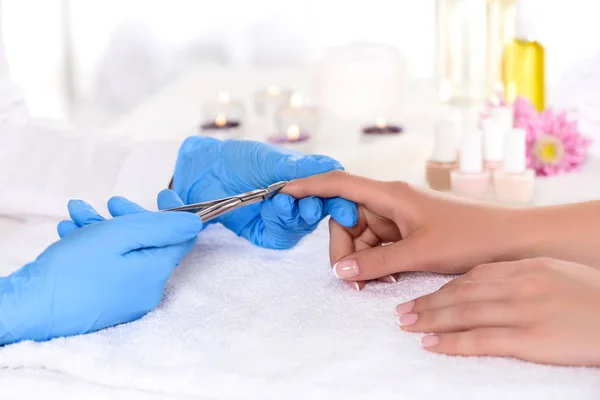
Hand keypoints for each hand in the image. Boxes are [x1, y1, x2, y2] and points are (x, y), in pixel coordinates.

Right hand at [0, 195, 201, 344]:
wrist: (27, 309)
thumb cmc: (71, 270)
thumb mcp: (120, 236)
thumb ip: (162, 227)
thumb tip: (196, 222)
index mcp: (155, 273)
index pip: (181, 238)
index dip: (174, 212)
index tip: (161, 194)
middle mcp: (145, 290)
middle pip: (149, 243)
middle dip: (129, 217)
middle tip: (111, 202)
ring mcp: (124, 299)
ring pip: (124, 252)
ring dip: (104, 227)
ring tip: (78, 213)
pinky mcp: (103, 302)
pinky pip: (108, 267)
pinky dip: (93, 246)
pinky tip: (71, 232)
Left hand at [171, 137, 356, 248]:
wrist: (203, 172)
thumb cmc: (236, 158)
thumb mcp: (269, 158)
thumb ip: (300, 167)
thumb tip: (333, 166)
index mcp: (304, 179)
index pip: (329, 193)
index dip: (340, 202)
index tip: (345, 208)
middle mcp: (296, 200)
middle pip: (319, 213)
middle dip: (314, 209)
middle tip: (307, 204)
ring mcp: (281, 218)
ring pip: (302, 226)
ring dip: (295, 215)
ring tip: (280, 202)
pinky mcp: (266, 233)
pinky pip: (282, 237)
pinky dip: (280, 225)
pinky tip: (271, 210)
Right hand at [282, 171, 517, 288]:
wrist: (510, 240)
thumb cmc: (470, 236)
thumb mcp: (419, 253)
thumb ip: (376, 262)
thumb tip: (340, 271)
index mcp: (389, 195)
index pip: (339, 184)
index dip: (309, 186)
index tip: (283, 191)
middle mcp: (389, 202)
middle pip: (345, 219)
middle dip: (343, 249)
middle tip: (354, 279)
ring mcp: (397, 217)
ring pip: (360, 236)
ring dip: (362, 261)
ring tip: (380, 283)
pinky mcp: (406, 231)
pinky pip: (378, 245)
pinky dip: (376, 262)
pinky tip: (388, 278)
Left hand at [396, 257, 599, 365]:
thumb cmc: (598, 299)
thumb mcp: (560, 274)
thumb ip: (526, 277)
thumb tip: (496, 283)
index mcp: (527, 268)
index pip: (474, 276)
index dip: (445, 287)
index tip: (426, 294)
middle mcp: (519, 285)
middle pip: (461, 293)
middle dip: (428, 302)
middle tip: (403, 310)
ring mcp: (523, 311)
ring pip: (463, 313)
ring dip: (430, 319)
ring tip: (407, 325)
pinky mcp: (530, 339)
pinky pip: (481, 339)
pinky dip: (451, 342)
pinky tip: (431, 344)